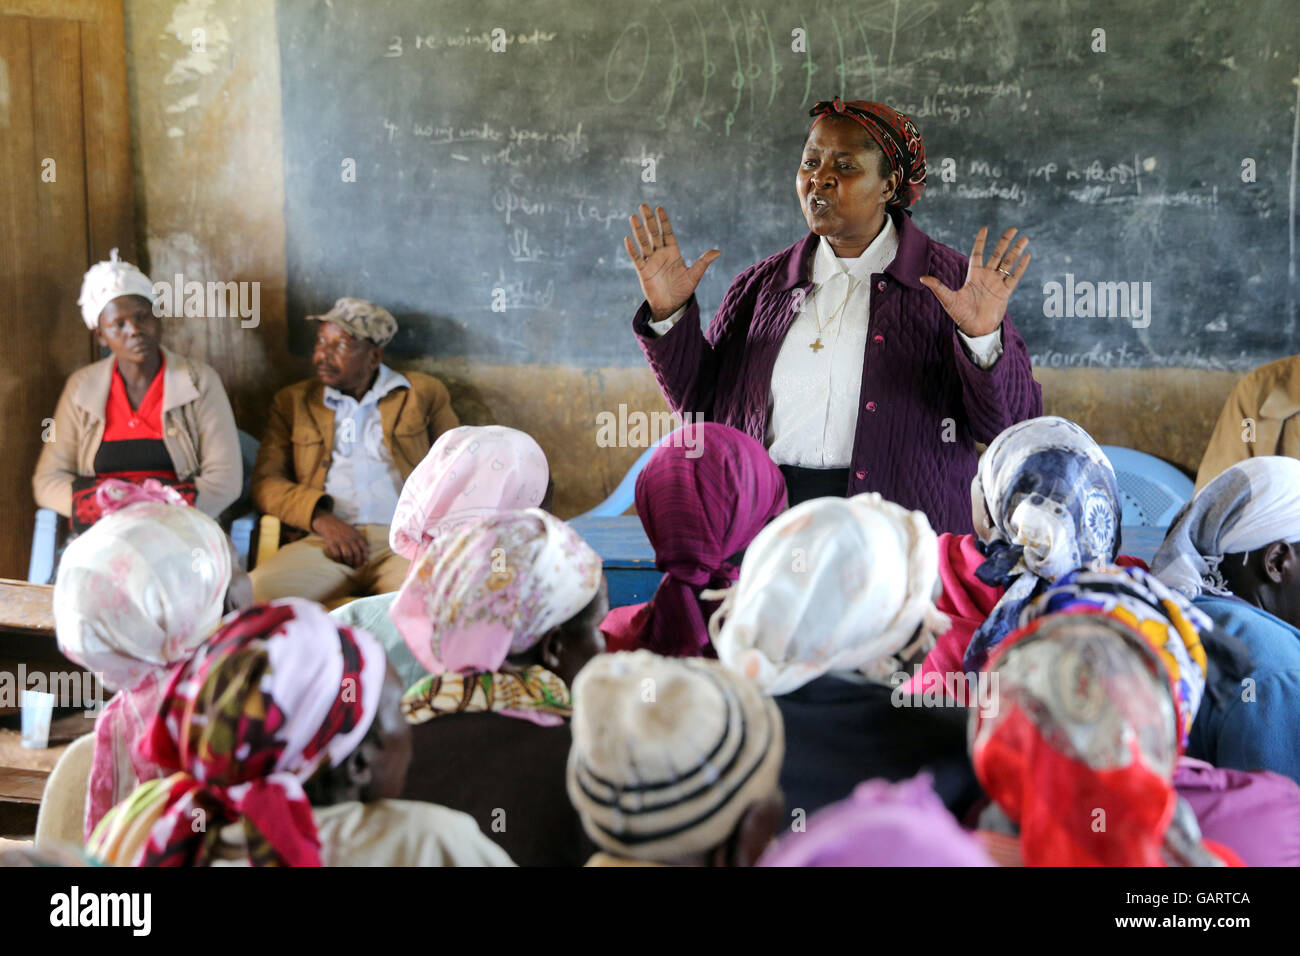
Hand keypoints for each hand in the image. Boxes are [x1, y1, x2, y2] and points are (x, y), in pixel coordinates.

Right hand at [311, 510, 368, 567]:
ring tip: (349, 563)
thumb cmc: (343, 530)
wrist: (329, 523)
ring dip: (349, 561)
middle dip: (357, 561)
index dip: (365, 557)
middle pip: (356, 553)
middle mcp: (349, 538)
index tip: (365, 562)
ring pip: (348, 555)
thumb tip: (369, 552)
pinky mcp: (332, 543)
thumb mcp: (354, 532)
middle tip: (356, 565)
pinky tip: (340, 561)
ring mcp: (340, 541)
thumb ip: (361, 541)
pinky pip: (337, 555)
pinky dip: (339, 560)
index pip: (364, 548)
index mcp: (356, 536)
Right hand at [624, 204, 720, 321]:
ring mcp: (651, 262)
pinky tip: (628, 239)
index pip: (667, 233)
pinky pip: (637, 258)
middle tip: (643, 205)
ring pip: (643, 243)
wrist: (672, 306)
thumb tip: (718, 251)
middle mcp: (661, 254)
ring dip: (638, 230)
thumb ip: (703, 262)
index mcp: (673, 252)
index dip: (663, 221)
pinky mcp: (643, 272)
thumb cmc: (682, 291)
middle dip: (649, 220)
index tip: (659, 208)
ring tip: (633, 217)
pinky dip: (632, 249)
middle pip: (654, 233)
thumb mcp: (694, 276)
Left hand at [920, 226, 1030, 337]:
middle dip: (1005, 242)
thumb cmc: (961, 315)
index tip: (985, 228)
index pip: (978, 254)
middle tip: (1013, 229)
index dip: (981, 241)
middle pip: (997, 254)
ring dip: (1016, 251)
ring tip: (1024, 239)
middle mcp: (987, 277)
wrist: (975, 329)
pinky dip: (1021, 267)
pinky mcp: (1005, 292)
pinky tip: (1027, 256)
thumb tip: (921, 278)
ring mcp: (997, 283)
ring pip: (1008, 263)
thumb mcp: (948, 299)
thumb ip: (937, 287)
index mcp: (973, 276)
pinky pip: (1015, 277)